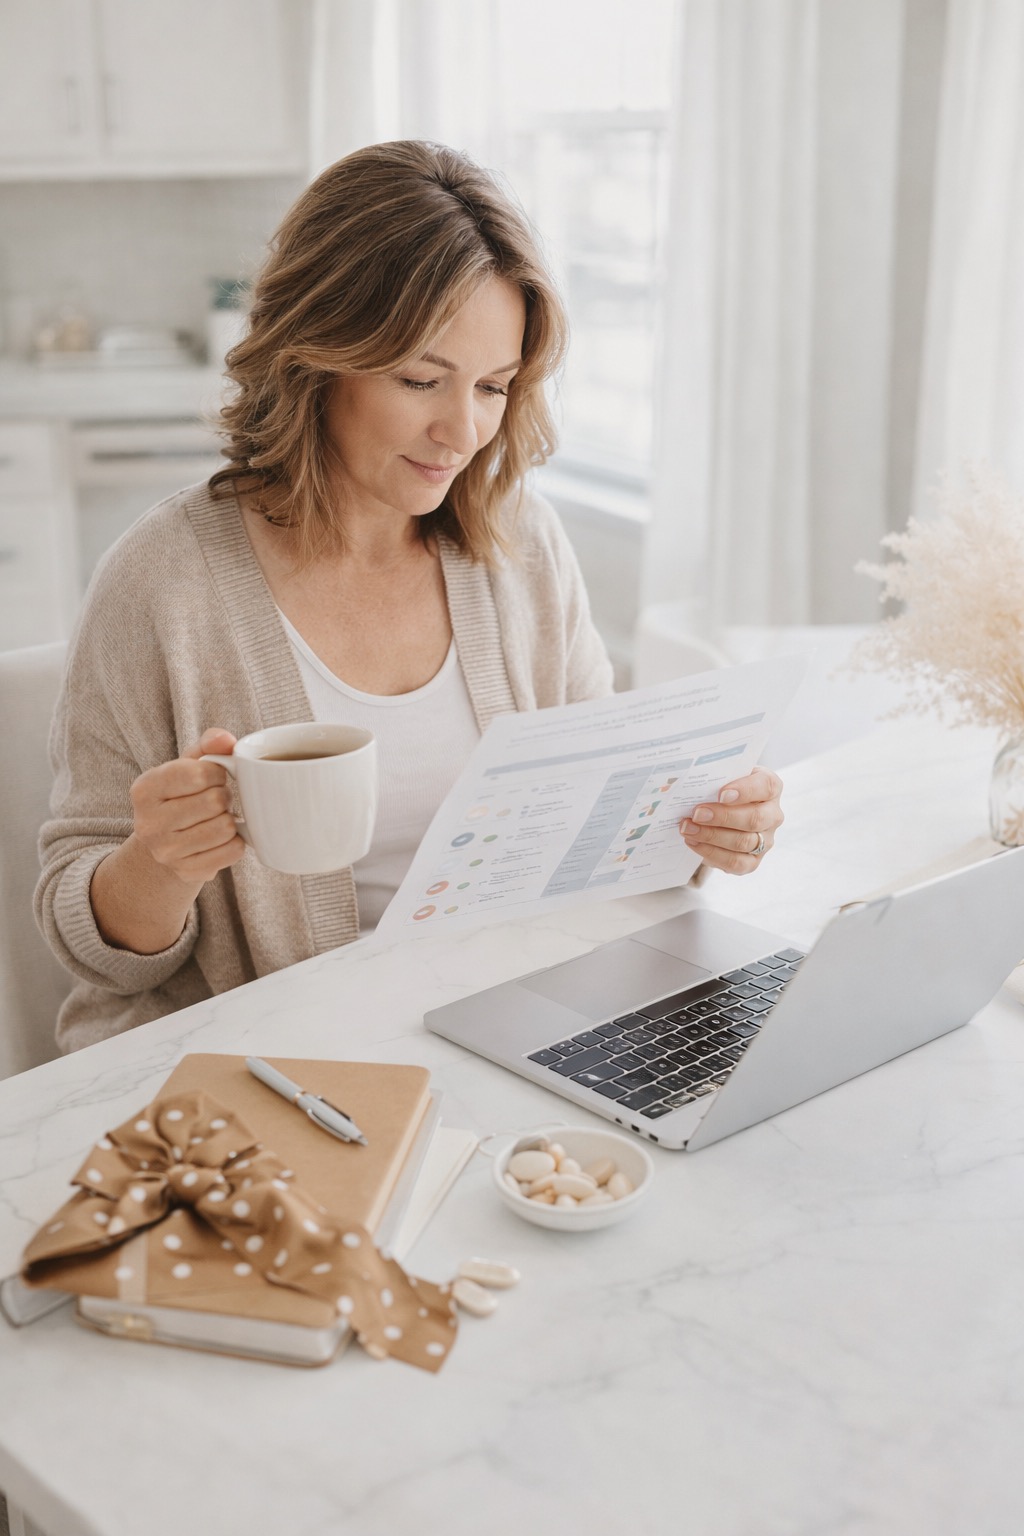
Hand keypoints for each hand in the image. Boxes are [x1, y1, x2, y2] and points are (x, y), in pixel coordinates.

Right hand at [130, 728, 247, 885]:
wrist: (164, 842)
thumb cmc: (181, 794)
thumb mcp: (187, 764)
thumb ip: (209, 744)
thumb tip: (226, 740)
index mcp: (144, 789)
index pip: (198, 774)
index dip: (217, 772)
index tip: (213, 776)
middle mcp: (148, 823)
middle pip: (214, 801)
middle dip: (224, 796)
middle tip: (216, 799)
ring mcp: (166, 852)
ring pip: (225, 827)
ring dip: (230, 818)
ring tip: (217, 816)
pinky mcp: (186, 872)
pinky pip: (232, 850)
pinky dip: (235, 841)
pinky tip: (221, 837)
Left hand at [679, 766, 783, 875]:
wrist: (715, 813)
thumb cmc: (718, 790)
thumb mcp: (719, 778)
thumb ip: (711, 777)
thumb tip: (684, 784)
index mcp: (770, 787)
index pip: (766, 785)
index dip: (745, 790)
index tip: (721, 795)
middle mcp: (772, 814)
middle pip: (755, 818)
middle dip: (723, 817)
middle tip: (697, 814)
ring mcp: (766, 840)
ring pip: (744, 842)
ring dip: (712, 836)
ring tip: (688, 829)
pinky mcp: (753, 861)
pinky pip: (736, 862)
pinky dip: (712, 853)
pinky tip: (694, 842)